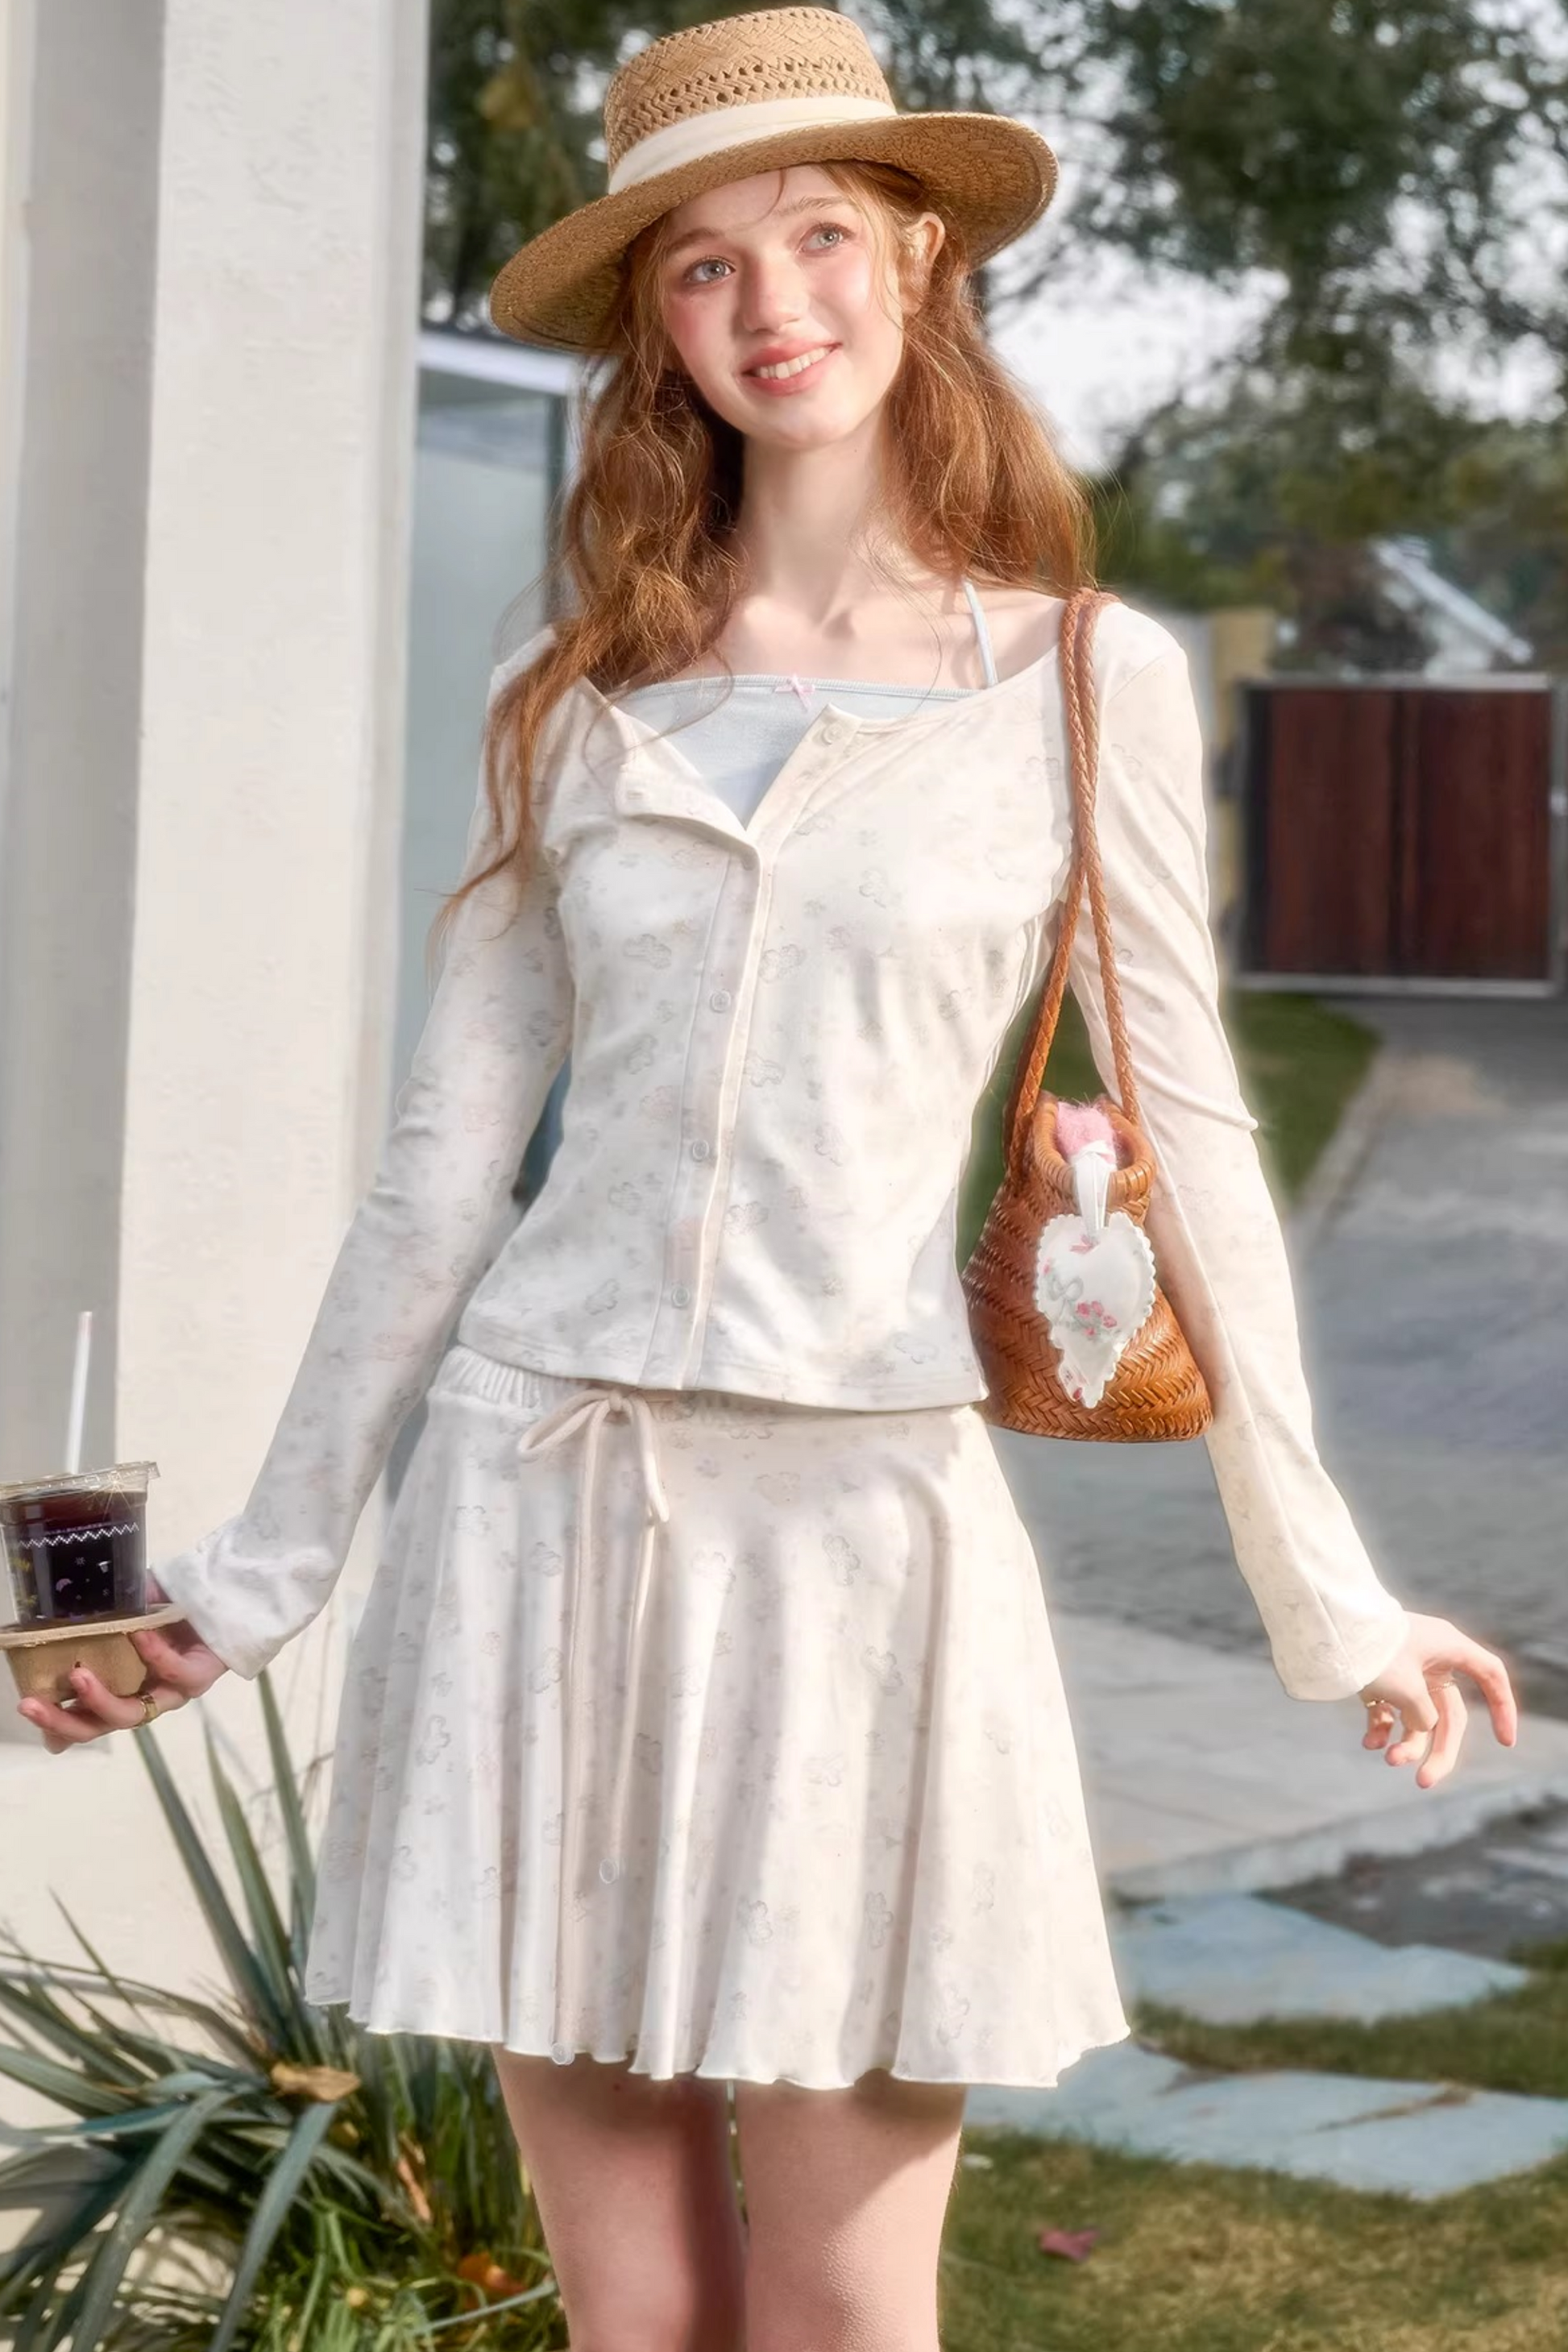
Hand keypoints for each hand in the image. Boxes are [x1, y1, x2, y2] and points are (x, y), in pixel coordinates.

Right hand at [15, 1580, 229, 1752]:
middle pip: (101, 1725)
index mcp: (122, 1687)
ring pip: (133, 1714)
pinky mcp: (199, 1678)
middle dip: (64, 1720)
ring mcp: (171, 1693)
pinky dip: (154, 1656)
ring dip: (101, 1698)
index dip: (58, 1724)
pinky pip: (175, 1674)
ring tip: (77, 1675)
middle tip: (31, 1704)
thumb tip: (58, 1626)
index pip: (86, 1718)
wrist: (218, 1593)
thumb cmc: (166, 1605)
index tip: (29, 1711)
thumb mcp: (123, 1612)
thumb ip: (95, 1623)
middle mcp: (144, 1697)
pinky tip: (138, 1635)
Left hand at [1358, 1611, 1516, 1790]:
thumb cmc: (1371, 1649)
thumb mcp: (1406, 1688)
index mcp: (1449, 1648)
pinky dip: (1381, 1729)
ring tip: (1387, 1759)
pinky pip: (1389, 1711)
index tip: (1505, 1742)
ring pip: (1417, 1718)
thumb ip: (1423, 1715)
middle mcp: (1431, 1659)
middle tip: (1423, 1783)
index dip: (1503, 1707)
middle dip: (1438, 1751)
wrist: (1325, 1626)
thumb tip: (1422, 1729)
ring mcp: (1405, 1669)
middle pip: (1448, 1714)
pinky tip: (1369, 1744)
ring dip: (1405, 1744)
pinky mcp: (1379, 1678)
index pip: (1490, 1675)